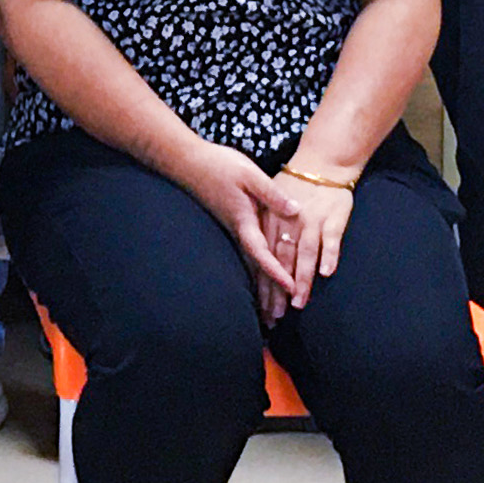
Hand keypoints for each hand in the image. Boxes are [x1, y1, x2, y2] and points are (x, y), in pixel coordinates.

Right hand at [179, 141, 307, 317]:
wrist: (187, 161)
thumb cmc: (218, 164)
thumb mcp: (249, 174)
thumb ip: (271, 194)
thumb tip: (296, 212)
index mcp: (244, 220)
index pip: (262, 252)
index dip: (277, 271)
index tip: (291, 288)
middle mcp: (238, 230)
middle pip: (255, 268)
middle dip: (267, 294)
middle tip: (277, 320)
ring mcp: (233, 230)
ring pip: (249, 266)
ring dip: (259, 291)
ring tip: (267, 316)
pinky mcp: (231, 225)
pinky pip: (246, 256)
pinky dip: (254, 273)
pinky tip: (258, 286)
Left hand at [268, 170, 356, 301]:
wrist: (324, 160)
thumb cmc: (295, 182)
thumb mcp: (269, 198)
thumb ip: (265, 226)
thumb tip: (258, 255)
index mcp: (271, 221)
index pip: (266, 256)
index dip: (264, 282)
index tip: (263, 307)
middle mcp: (290, 223)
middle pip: (283, 261)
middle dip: (279, 291)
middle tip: (277, 316)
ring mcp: (312, 220)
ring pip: (305, 254)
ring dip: (302, 279)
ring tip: (300, 301)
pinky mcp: (333, 216)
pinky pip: (330, 238)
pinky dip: (329, 254)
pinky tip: (326, 272)